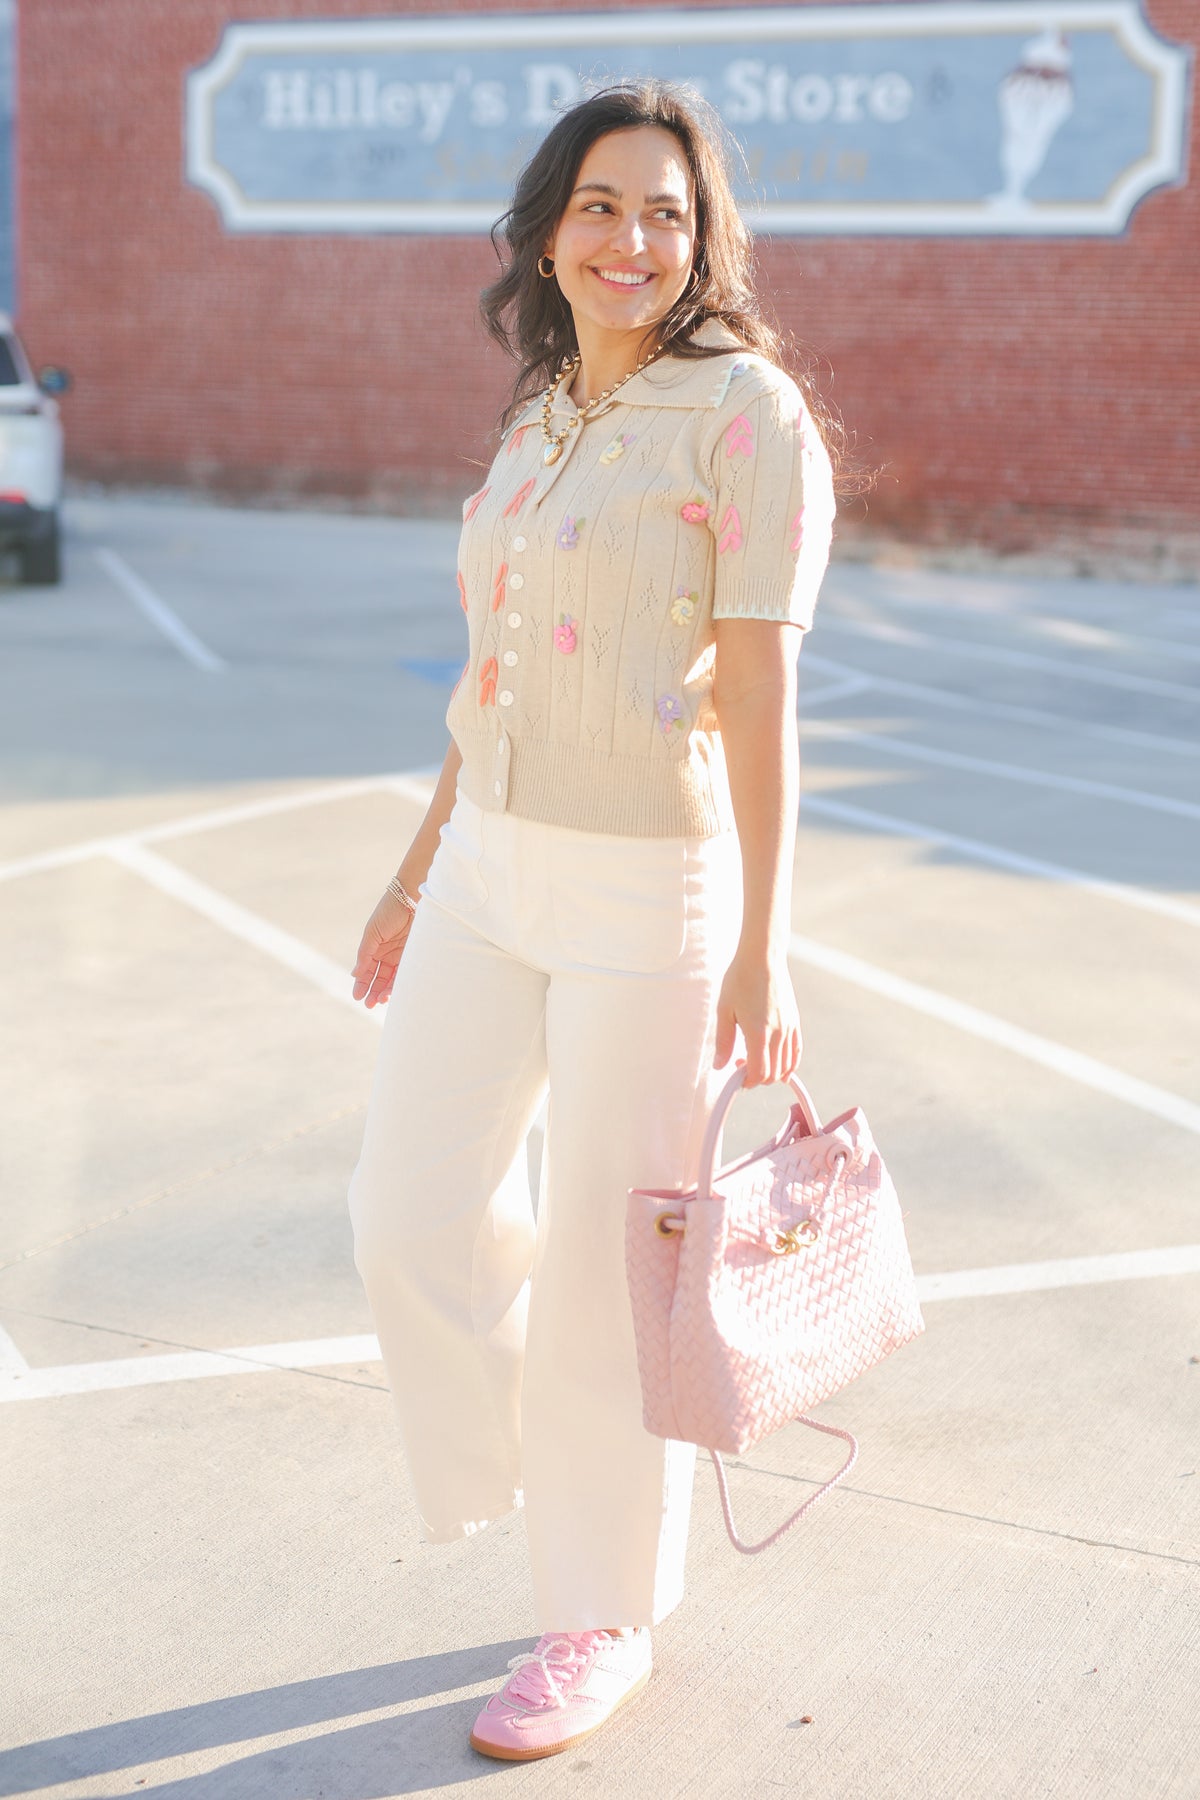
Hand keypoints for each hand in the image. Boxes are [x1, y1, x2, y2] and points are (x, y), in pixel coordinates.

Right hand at [351, 890, 417, 1007]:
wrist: (411, 897)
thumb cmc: (388, 911)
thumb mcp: (372, 932)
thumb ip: (365, 954)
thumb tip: (355, 974)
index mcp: (374, 948)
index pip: (366, 970)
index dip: (362, 984)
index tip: (357, 997)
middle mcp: (387, 953)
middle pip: (379, 978)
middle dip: (374, 991)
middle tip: (370, 1004)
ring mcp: (401, 955)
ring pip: (392, 978)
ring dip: (386, 991)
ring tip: (381, 1001)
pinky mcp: (415, 954)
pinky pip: (406, 972)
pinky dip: (400, 983)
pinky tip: (394, 992)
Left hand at [713, 944, 801, 1088]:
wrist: (764, 957)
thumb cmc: (740, 980)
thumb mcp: (724, 1010)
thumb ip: (724, 1041)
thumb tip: (720, 1067)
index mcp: (758, 1033)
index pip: (759, 1073)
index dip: (748, 1081)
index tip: (737, 1076)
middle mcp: (778, 1034)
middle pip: (773, 1073)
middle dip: (757, 1077)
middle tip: (741, 1065)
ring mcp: (789, 1028)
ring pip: (786, 1066)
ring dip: (772, 1072)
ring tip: (756, 1061)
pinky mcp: (795, 1021)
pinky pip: (796, 1052)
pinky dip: (789, 1064)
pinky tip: (780, 1066)